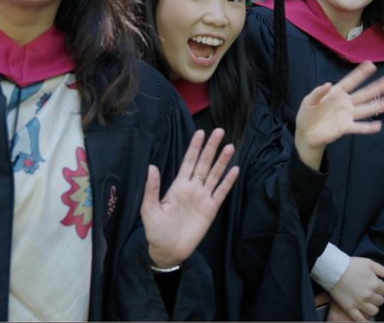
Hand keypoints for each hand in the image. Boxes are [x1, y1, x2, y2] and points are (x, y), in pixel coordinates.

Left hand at [142, 128, 239, 268]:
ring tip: (230, 147)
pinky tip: (235, 170)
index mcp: (178, 185)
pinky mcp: (211, 209)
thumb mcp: (149, 209)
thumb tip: (152, 166)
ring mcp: (203, 197)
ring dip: (222, 161)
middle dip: (211, 148)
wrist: (168, 250)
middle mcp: (192, 188)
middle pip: (204, 163)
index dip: (194, 147)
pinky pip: (221, 192)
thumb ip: (152, 188)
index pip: (188, 161)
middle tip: (219, 131)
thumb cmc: (155, 230)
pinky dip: (228, 181)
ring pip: (214, 175)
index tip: (200, 133)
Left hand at [295, 61, 383, 168]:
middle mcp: (346, 103)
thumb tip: (328, 84)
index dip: (360, 73)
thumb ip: (317, 93)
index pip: (351, 81)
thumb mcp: (309, 101)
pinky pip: (359, 127)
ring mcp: (347, 115)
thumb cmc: (307, 114)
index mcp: (337, 93)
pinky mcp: (345, 128)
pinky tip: (378, 125)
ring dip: (379, 105)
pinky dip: (368, 127)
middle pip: (364, 94)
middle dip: (377, 87)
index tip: (371, 65)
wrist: (306, 133)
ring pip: (366, 109)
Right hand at [328, 256, 383, 320]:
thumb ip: (382, 270)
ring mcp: (359, 303)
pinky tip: (366, 318)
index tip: (376, 286)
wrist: (334, 270)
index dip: (381, 288)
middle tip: (371, 294)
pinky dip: (365, 320)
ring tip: (368, 303)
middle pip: (380, 301)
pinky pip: (360, 319)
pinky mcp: (350, 308)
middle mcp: (368, 295)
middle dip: (377, 297)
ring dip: (372, 307)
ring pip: (374, 311)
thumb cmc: (351, 265)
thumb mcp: (369, 263)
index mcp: (374, 283)